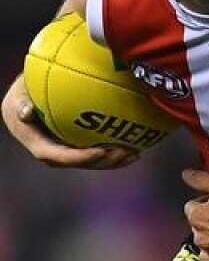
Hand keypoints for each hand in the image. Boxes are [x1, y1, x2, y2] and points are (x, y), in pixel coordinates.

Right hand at [2, 76, 136, 168]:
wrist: (26, 102)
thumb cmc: (24, 96)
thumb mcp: (20, 98)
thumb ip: (22, 105)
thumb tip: (25, 112)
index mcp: (39, 145)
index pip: (59, 157)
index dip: (80, 158)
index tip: (100, 151)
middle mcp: (55, 153)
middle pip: (81, 163)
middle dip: (103, 162)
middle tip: (124, 152)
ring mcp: (68, 151)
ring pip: (92, 161)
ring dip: (114, 161)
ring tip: (135, 153)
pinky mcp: (79, 147)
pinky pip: (99, 153)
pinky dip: (116, 152)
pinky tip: (137, 147)